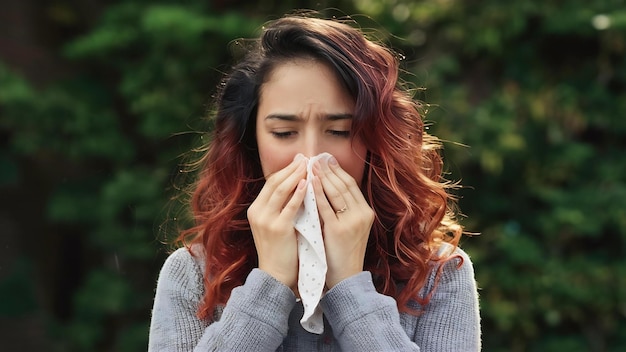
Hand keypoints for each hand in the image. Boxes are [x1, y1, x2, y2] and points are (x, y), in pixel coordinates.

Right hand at [247, 154, 306, 289]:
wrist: (276, 275)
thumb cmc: (280, 250)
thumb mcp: (274, 224)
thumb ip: (281, 207)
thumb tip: (296, 185)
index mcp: (255, 209)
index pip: (270, 183)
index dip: (285, 170)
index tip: (299, 160)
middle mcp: (257, 212)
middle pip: (274, 183)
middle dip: (291, 168)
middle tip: (305, 158)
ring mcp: (266, 220)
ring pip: (280, 190)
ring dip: (295, 175)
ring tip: (308, 165)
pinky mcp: (278, 228)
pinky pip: (290, 206)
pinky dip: (299, 193)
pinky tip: (308, 184)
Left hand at [312, 156, 374, 287]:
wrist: (346, 278)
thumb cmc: (342, 254)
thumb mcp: (349, 228)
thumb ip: (343, 210)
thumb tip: (327, 189)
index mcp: (366, 212)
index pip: (351, 185)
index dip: (339, 171)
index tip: (327, 160)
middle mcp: (362, 214)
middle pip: (345, 185)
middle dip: (330, 169)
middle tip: (318, 157)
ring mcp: (352, 222)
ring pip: (337, 192)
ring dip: (324, 176)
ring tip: (312, 164)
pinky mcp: (339, 230)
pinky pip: (326, 206)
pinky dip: (318, 192)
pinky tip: (311, 181)